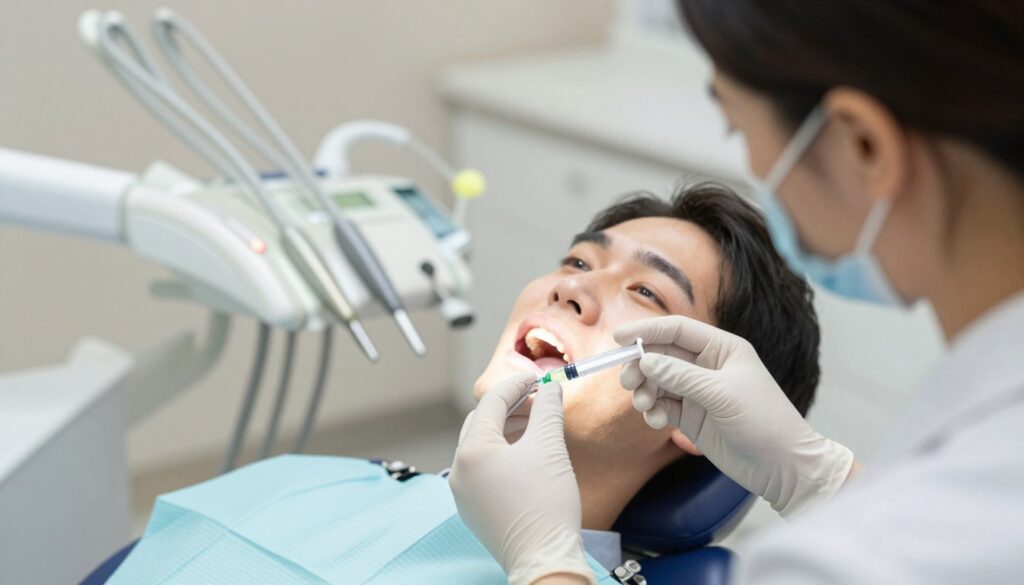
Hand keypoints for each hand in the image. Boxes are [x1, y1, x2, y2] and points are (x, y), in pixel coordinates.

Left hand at [449, 372, 595, 584]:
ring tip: (537, 426)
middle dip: (510, 408)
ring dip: (507, 431)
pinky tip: (527, 455)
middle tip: (538, 401)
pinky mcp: (473, 510)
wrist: (544, 559)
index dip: (516, 386)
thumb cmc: (546, 503)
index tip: (538, 378)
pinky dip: (502, 455)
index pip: (491, 404)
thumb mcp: (550, 447)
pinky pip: (483, 471)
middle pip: (481, 423)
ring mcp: (463, 493)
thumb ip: (547, 410)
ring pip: (482, 447)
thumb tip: (550, 389)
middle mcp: (459, 470)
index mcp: (471, 451)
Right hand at [615, 316, 854, 516]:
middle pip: (661, 355)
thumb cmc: (764, 421)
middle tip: (628, 383)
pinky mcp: (691, 416)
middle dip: (641, 366)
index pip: (677, 330)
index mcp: (721, 348)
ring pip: (657, 381)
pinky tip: (658, 422)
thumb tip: (645, 361)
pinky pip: (662, 405)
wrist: (783, 467)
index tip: (618, 338)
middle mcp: (707, 366)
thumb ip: (680, 376)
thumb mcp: (721, 394)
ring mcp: (697, 392)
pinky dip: (653, 411)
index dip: (647, 331)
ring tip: (645, 406)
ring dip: (645, 391)